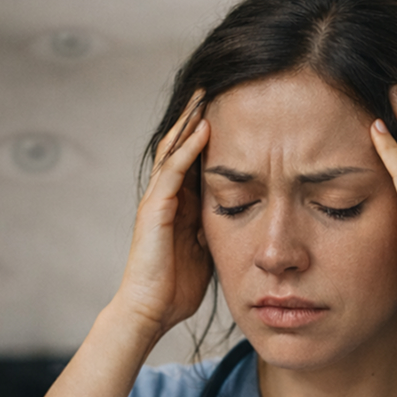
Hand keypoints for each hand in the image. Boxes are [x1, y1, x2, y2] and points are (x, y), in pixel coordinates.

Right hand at [116, 92, 212, 338]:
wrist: (150, 312)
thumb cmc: (177, 288)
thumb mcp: (207, 250)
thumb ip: (218, 229)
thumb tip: (246, 218)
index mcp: (180, 205)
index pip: (194, 159)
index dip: (209, 133)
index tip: (232, 109)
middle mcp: (166, 197)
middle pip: (180, 145)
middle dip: (196, 115)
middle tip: (214, 85)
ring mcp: (157, 201)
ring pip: (173, 150)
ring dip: (190, 121)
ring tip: (206, 92)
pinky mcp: (154, 211)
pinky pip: (173, 172)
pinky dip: (188, 149)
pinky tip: (204, 128)